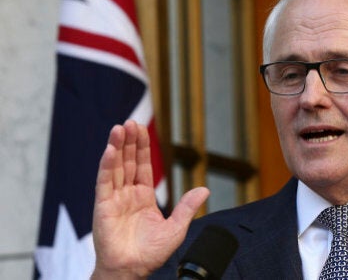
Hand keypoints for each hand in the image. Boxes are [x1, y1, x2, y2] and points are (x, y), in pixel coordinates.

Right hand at [91, 120, 208, 278]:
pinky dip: (106, 165)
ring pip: (115, 167)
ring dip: (117, 147)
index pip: (143, 166)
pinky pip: (104, 182)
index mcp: (143, 197)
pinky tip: (110, 150)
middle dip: (130, 142)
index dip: (143, 148)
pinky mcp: (102, 206)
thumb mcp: (176, 228)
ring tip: (119, 128)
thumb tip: (205, 189)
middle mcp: (127, 194)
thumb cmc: (151, 254)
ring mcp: (114, 199)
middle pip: (128, 162)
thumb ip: (187, 207)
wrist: (132, 269)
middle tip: (130, 122)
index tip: (142, 130)